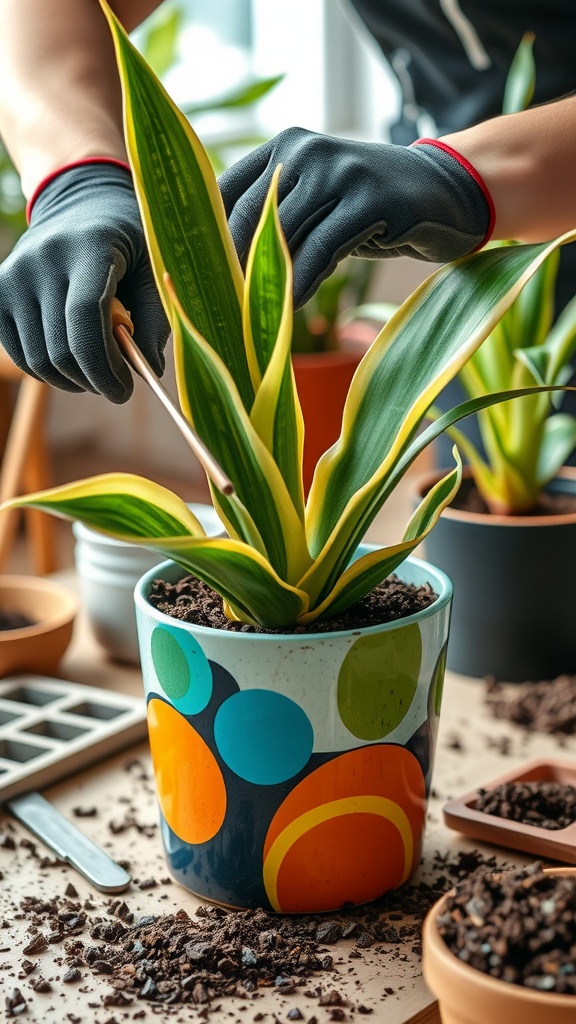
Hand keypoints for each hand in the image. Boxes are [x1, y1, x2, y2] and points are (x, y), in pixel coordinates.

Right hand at [0, 162, 168, 402]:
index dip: (106, 365)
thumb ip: (156, 318)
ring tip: (97, 372)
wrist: (80, 202)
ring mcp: (13, 277)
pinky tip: (73, 362)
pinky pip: (21, 355)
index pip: (86, 317)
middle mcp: (43, 260)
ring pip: (40, 360)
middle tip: (118, 387)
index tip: (127, 390)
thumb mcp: (153, 268)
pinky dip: (49, 371)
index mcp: (88, 247)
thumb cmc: (128, 241)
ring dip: (73, 380)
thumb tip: (149, 370)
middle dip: (95, 381)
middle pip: (62, 348)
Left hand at [219, 128, 491, 307]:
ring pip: (281, 236)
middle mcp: (306, 151)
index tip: (197, 280)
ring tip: (252, 316)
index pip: (224, 191)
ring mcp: (339, 171)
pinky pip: (321, 251)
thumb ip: (277, 217)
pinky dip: (302, 284)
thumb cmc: (372, 206)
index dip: (206, 238)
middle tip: (222, 309)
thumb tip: (220, 267)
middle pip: (247, 217)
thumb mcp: (320, 200)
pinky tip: (291, 309)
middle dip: (232, 266)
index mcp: (283, 146)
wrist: (448, 191)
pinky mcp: (369, 200)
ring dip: (265, 282)